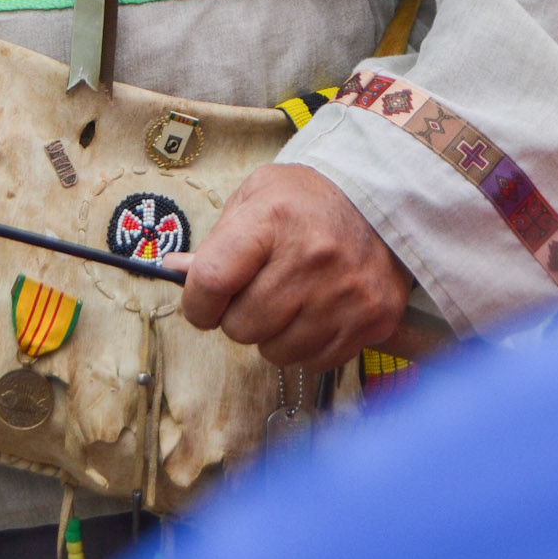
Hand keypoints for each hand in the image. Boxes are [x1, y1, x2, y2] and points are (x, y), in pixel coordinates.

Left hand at [177, 163, 410, 369]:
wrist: (382, 200)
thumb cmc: (308, 200)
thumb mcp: (257, 197)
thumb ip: (217, 239)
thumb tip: (175, 271)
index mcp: (273, 218)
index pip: (212, 281)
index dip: (196, 302)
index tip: (201, 302)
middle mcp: (312, 258)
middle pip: (241, 326)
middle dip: (237, 316)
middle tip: (255, 292)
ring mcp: (345, 294)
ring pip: (276, 352)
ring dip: (272, 334)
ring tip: (288, 300)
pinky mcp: (372, 320)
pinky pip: (314, 361)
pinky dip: (306, 345)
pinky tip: (315, 312)